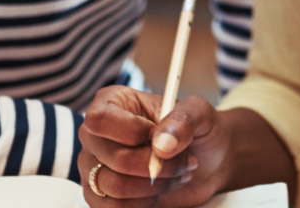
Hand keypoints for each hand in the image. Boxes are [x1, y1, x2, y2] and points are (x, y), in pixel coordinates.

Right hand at [78, 86, 226, 207]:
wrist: (206, 163)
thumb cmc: (197, 132)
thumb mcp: (200, 113)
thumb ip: (184, 119)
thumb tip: (161, 144)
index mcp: (112, 102)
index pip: (101, 119)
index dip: (132, 131)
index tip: (160, 138)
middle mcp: (96, 135)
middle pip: (114, 157)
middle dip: (157, 165)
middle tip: (185, 162)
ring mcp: (93, 167)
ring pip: (116, 186)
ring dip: (155, 186)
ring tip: (175, 175)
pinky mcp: (100, 197)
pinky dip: (144, 203)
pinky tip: (158, 191)